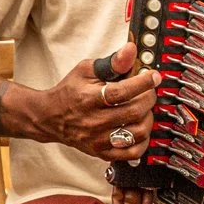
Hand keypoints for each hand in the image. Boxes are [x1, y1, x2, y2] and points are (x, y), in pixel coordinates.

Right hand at [29, 45, 157, 160]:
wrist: (49, 117)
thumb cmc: (69, 92)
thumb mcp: (86, 70)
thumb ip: (111, 62)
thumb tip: (131, 50)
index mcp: (89, 99)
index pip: (121, 92)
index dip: (143, 83)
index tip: (153, 76)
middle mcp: (93, 122)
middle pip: (133, 112)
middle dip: (149, 99)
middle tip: (150, 91)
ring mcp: (98, 140)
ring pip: (136, 133)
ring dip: (148, 118)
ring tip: (144, 109)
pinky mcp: (101, 152)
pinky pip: (132, 153)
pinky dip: (143, 140)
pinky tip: (140, 128)